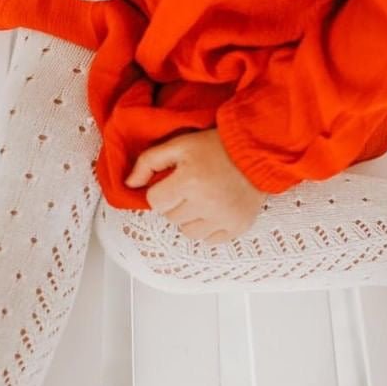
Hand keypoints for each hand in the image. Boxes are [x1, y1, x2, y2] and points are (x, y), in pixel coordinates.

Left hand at [125, 128, 266, 243]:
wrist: (256, 151)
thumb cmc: (218, 146)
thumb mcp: (179, 144)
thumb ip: (149, 161)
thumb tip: (130, 183)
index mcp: (189, 181)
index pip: (155, 202)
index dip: (161, 191)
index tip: (173, 182)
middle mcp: (206, 203)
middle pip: (171, 218)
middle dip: (176, 203)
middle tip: (190, 188)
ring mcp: (223, 218)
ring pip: (189, 232)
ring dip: (190, 219)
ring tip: (202, 200)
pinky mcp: (238, 227)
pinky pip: (210, 241)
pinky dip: (209, 229)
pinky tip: (214, 211)